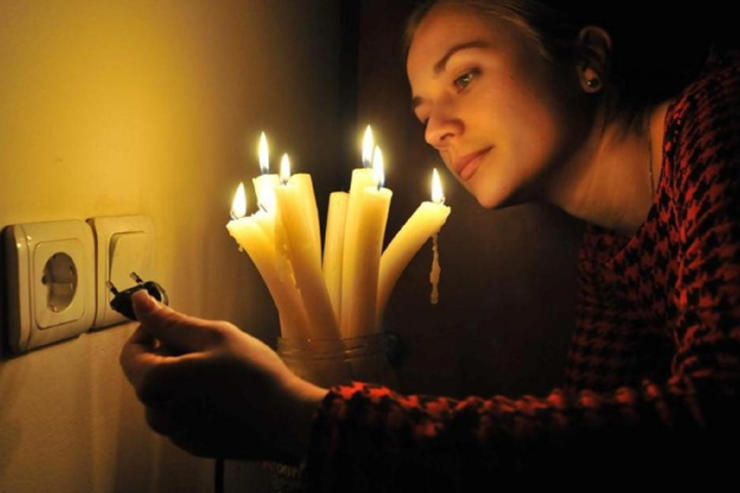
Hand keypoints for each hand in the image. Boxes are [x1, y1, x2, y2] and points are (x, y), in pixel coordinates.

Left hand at [119, 290, 327, 463]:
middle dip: (172, 357)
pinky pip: (185, 414)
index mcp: (155, 383)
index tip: (173, 325)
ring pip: (168, 395)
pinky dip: (198, 400)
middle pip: (150, 374)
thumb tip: (141, 302)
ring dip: (185, 379)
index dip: (149, 332)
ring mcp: (176, 433)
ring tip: (222, 371)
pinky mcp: (194, 444)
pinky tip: (227, 393)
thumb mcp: (213, 335)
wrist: (287, 419)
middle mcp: (158, 413)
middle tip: (209, 347)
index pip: (130, 351)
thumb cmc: (253, 376)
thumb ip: (170, 321)